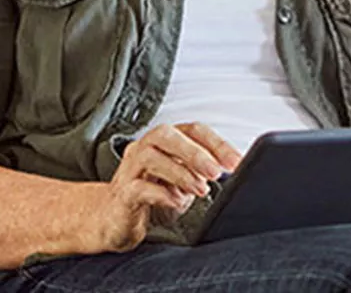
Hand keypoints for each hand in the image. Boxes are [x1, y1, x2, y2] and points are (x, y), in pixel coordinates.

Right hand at [99, 122, 241, 252]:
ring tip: (201, 189)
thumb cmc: (152, 196)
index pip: (192, 130)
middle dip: (194, 152)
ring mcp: (130, 168)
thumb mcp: (182, 182)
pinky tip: (177, 201)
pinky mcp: (122, 194)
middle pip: (167, 135)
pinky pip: (138, 187)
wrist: (114, 220)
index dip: (216, 143)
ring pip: (151, 156)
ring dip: (180, 172)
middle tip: (216, 172)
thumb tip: (229, 171)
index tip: (236, 162)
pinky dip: (160, 193)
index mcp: (165, 141)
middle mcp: (145, 147)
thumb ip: (201, 173)